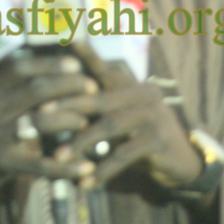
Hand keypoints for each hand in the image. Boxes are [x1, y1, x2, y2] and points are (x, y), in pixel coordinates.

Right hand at [0, 55, 97, 223]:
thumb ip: (11, 82)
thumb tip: (47, 60)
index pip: (22, 67)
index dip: (51, 63)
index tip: (77, 63)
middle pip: (35, 89)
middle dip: (69, 85)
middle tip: (93, 88)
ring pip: (38, 121)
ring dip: (68, 120)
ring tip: (87, 121)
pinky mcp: (2, 163)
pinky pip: (39, 164)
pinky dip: (65, 168)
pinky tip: (85, 169)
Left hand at [54, 43, 202, 189]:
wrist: (182, 164)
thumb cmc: (143, 140)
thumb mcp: (123, 121)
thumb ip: (101, 110)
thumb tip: (60, 105)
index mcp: (133, 86)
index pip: (106, 69)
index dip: (88, 55)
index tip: (67, 40)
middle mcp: (145, 94)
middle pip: (100, 97)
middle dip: (68, 106)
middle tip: (41, 115)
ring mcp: (154, 115)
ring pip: (109, 125)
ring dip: (80, 143)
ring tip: (57, 157)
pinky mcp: (159, 139)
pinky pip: (123, 154)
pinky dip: (102, 170)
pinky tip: (86, 183)